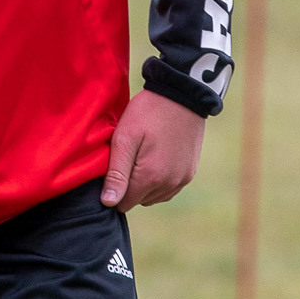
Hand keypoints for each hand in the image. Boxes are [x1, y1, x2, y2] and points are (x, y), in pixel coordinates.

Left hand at [100, 90, 205, 210]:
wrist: (182, 95)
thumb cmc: (147, 113)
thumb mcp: (124, 138)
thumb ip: (117, 174)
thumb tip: (109, 203)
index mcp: (150, 177)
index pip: (123, 203)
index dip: (114, 188)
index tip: (114, 167)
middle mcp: (169, 184)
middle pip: (138, 201)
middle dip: (129, 186)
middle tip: (129, 156)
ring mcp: (182, 180)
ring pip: (153, 197)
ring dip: (145, 185)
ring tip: (142, 156)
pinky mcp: (189, 173)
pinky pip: (168, 190)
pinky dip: (159, 181)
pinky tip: (156, 159)